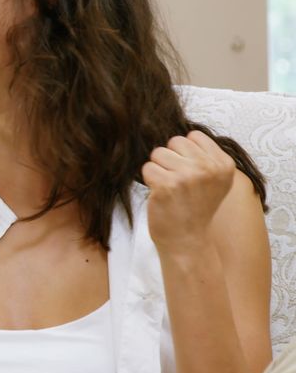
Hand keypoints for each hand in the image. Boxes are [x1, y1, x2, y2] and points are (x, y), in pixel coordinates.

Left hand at [143, 130, 236, 252]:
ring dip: (158, 169)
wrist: (187, 240)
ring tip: (170, 188)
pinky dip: (149, 180)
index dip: (185, 153)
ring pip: (158, 153)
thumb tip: (181, 132)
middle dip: (171, 159)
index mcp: (224, 164)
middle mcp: (208, 168)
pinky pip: (147, 168)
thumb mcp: (214, 180)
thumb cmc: (195, 208)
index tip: (190, 172)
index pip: (193, 136)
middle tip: (178, 182)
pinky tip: (161, 195)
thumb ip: (204, 156)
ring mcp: (188, 176)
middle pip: (174, 141)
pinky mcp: (167, 185)